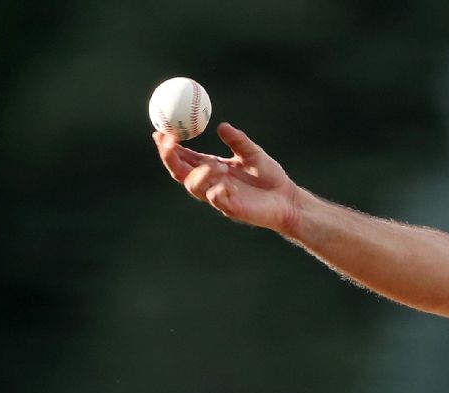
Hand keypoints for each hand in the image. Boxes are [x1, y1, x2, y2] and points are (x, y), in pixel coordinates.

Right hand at [154, 122, 299, 236]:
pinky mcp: (231, 209)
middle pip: (180, 172)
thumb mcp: (253, 154)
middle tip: (169, 143)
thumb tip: (221, 126)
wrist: (288, 199)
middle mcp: (210, 182)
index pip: (183, 157)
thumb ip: (238, 141)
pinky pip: (217, 200)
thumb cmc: (270, 178)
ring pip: (194, 186)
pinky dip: (216, 191)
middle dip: (170, 158)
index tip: (160, 132)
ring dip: (200, 173)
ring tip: (219, 166)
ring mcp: (218, 197)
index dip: (169, 147)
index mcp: (211, 167)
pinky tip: (225, 184)